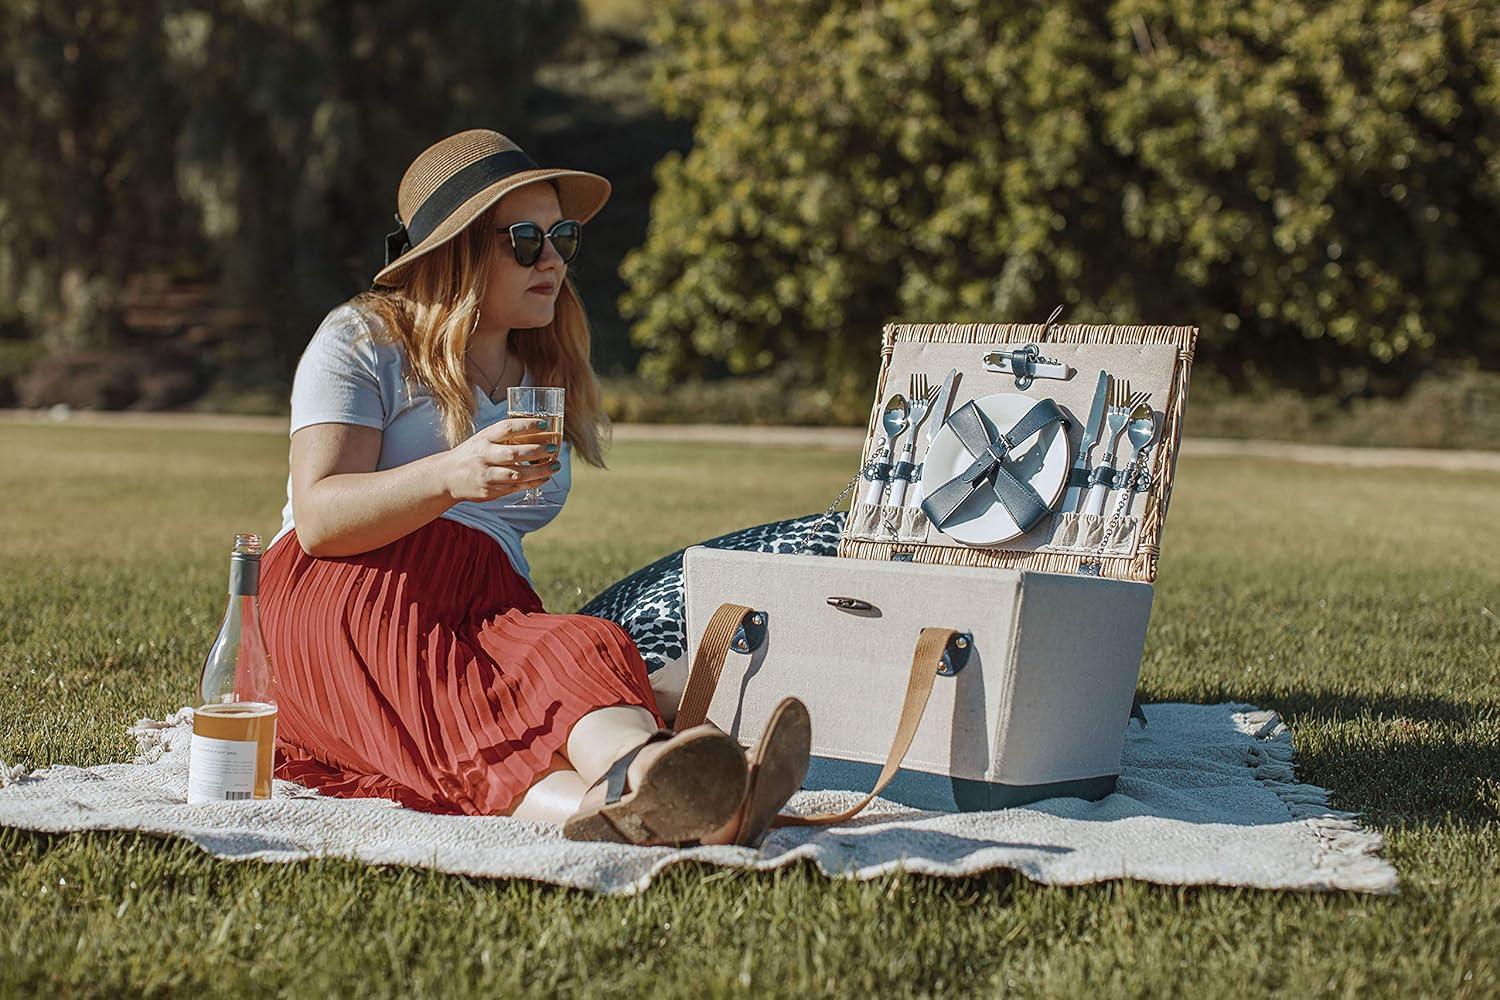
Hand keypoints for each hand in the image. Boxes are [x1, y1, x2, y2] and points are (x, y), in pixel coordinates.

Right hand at [442, 417, 560, 502]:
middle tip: (553, 449)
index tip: (546, 424)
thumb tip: (540, 431)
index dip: (528, 425)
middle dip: (537, 451)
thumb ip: (505, 436)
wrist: (447, 476)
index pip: (507, 428)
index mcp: (484, 438)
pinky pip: (515, 487)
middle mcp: (484, 455)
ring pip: (517, 474)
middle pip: (514, 453)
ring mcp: (486, 474)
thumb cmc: (473, 454)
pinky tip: (544, 478)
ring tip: (555, 466)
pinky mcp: (489, 491)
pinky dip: (532, 483)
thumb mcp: (484, 439)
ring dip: (539, 471)